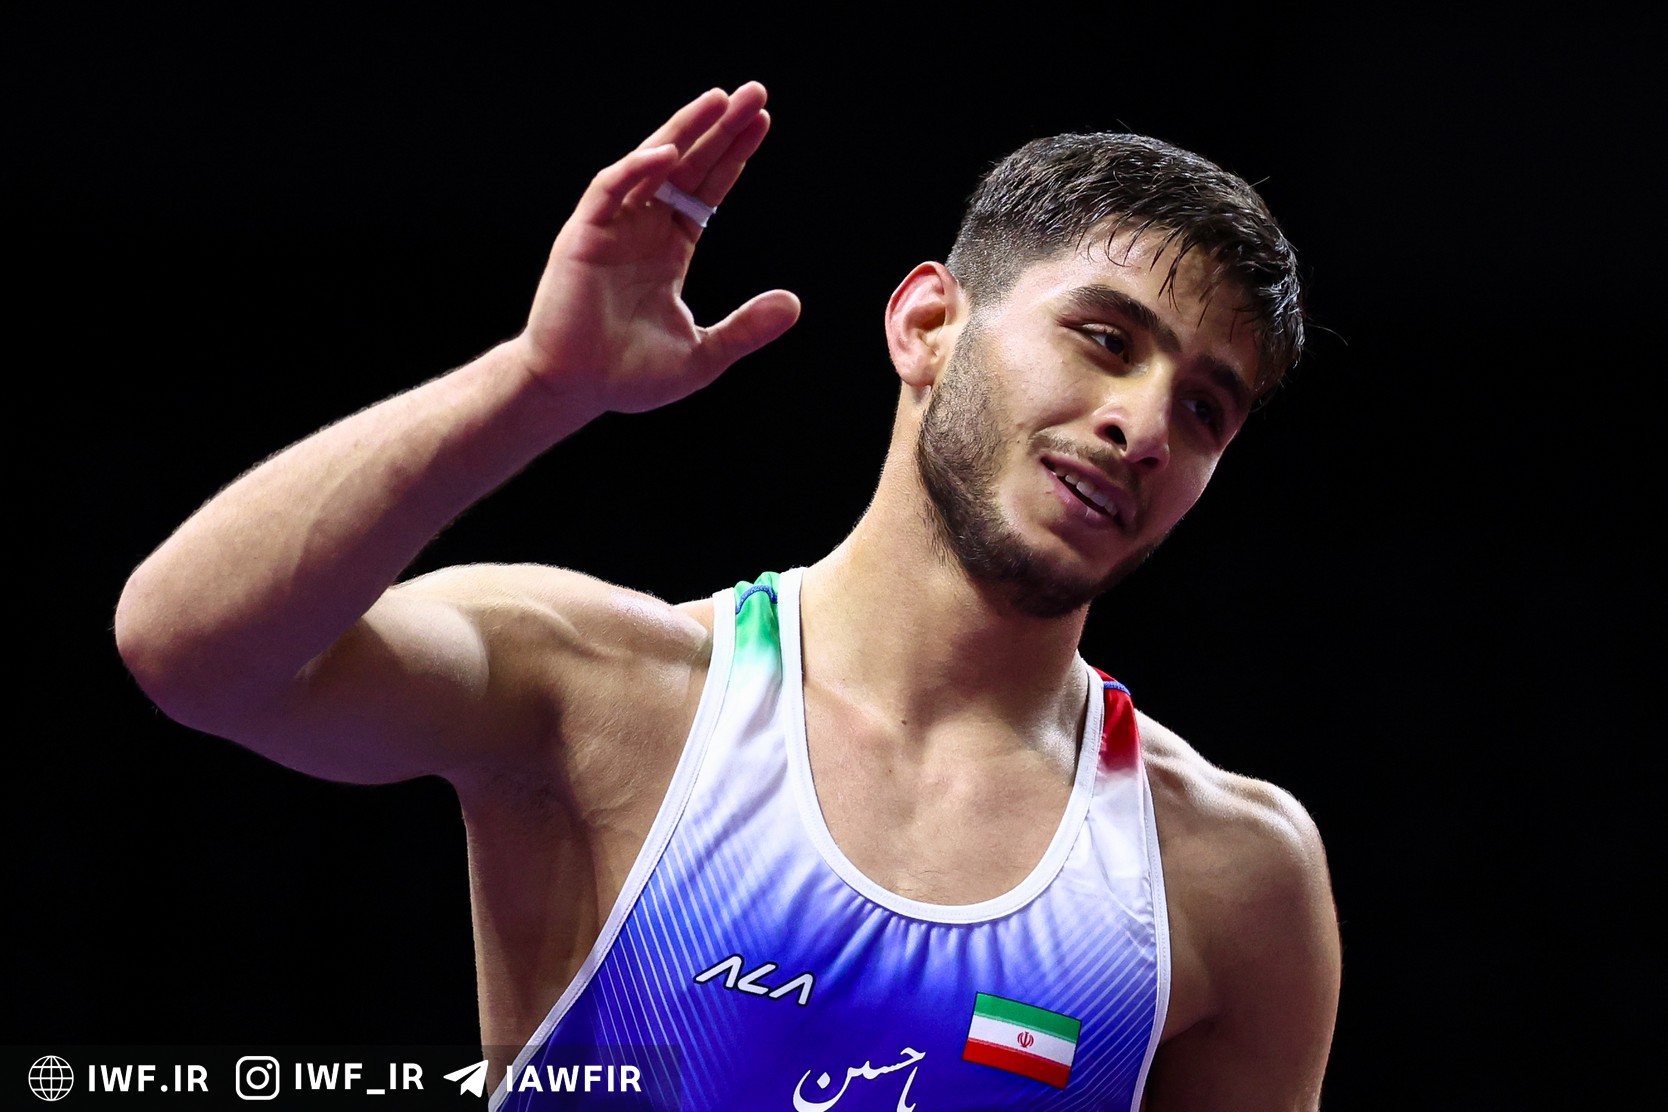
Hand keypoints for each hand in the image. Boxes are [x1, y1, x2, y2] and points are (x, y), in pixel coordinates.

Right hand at [515, 81, 801, 414]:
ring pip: (650, 165)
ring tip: (719, 101)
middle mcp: (641, 229)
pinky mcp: (582, 237)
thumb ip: (746, 328)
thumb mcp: (703, 355)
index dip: (732, 157)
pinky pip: (609, 191)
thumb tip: (795, 303)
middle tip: (754, 92)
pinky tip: (668, 153)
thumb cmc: (630, 376)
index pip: (705, 191)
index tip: (762, 123)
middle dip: (719, 129)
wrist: (575, 391)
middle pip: (686, 166)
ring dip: (684, 131)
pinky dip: (636, 169)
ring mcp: (611, 228)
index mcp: (667, 250)